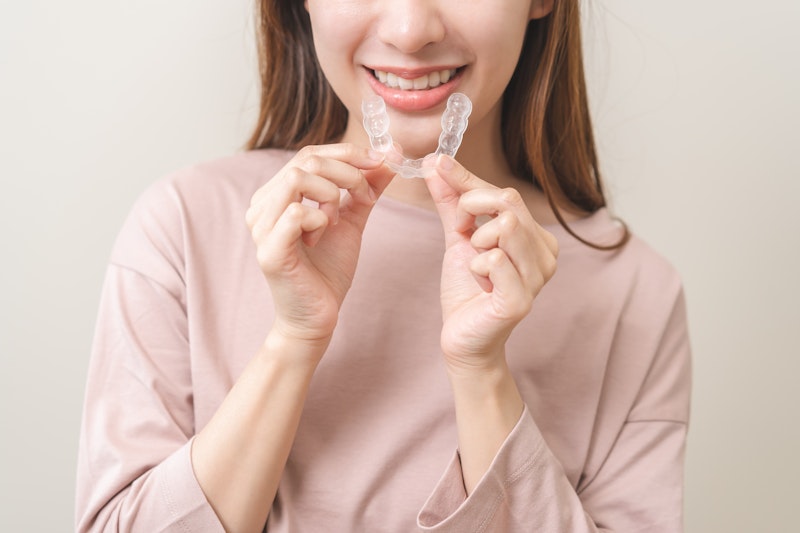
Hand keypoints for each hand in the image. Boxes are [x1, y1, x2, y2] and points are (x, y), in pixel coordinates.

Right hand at [246, 144, 393, 348]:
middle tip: (368, 195)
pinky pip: (296, 213)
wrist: (318, 316)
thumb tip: (390, 157)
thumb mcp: (351, 220)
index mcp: (278, 194)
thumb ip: (366, 188)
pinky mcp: (268, 250)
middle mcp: (263, 205)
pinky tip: (323, 237)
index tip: (381, 161)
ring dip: (332, 194)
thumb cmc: (328, 269)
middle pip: (306, 160)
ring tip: (338, 221)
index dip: (348, 153)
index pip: (310, 154)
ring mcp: (261, 227)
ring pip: (297, 178)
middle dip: (348, 172)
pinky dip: (320, 219)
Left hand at [424, 155, 558, 371]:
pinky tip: (479, 283)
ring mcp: (538, 279)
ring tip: (474, 262)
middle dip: (471, 209)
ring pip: (505, 226)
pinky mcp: (521, 300)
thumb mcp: (459, 238)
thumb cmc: (467, 290)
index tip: (438, 166)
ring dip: (475, 241)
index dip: (469, 182)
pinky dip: (475, 265)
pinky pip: (494, 259)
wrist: (463, 338)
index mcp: (537, 238)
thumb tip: (436, 163)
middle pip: (508, 203)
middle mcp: (547, 256)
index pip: (506, 193)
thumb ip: (452, 202)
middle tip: (461, 233)